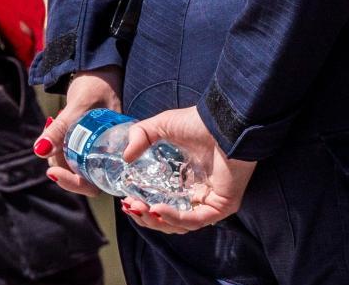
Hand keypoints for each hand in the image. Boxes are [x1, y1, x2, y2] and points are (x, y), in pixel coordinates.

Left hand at [35, 66, 121, 196]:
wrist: (98, 70)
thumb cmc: (97, 85)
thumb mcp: (78, 106)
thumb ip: (60, 129)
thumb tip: (39, 151)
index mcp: (113, 151)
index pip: (94, 183)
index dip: (74, 183)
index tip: (53, 173)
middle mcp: (105, 154)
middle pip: (81, 176)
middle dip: (59, 166)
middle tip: (48, 144)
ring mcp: (95, 148)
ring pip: (72, 165)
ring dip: (55, 154)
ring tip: (51, 129)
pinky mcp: (85, 142)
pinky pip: (69, 152)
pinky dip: (56, 146)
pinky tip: (53, 131)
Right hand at [117, 106, 256, 233]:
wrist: (223, 122)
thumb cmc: (198, 122)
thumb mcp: (162, 126)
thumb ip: (141, 136)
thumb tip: (125, 157)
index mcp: (187, 181)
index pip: (164, 205)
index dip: (144, 208)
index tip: (126, 202)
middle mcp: (199, 194)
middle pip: (169, 220)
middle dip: (146, 217)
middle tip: (130, 207)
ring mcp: (212, 202)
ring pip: (180, 225)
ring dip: (156, 220)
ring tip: (138, 208)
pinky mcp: (222, 206)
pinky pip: (195, 221)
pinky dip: (174, 218)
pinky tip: (156, 209)